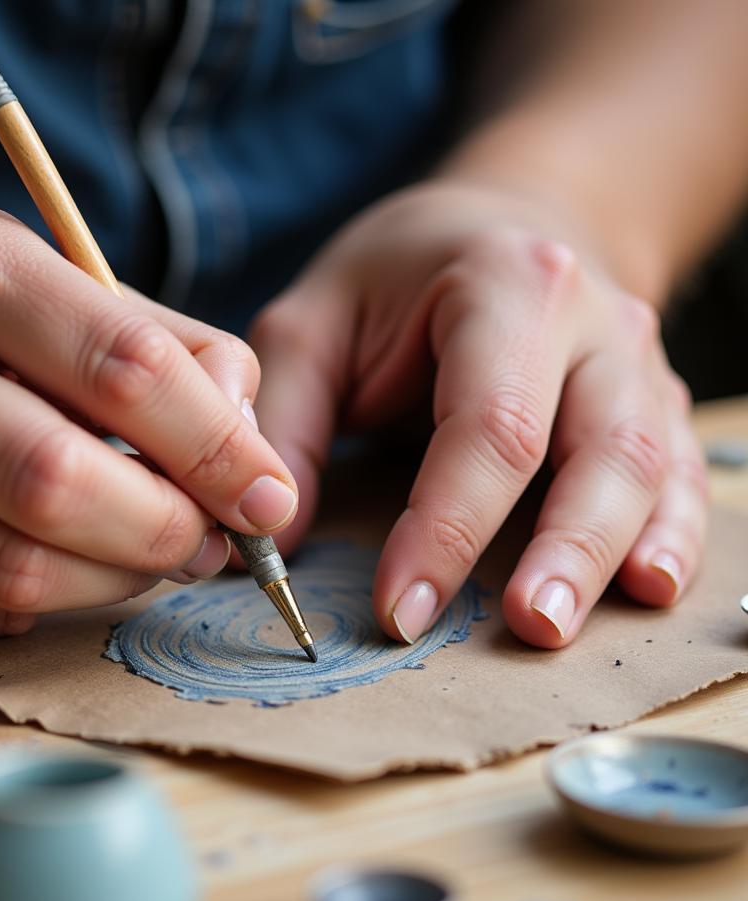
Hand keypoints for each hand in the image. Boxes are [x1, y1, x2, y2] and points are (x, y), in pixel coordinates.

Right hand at [0, 202, 296, 634]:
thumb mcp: (41, 277)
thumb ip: (164, 348)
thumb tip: (253, 451)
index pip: (124, 369)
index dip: (220, 448)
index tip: (269, 496)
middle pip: (62, 484)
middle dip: (168, 531)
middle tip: (208, 540)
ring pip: (15, 568)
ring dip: (114, 579)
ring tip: (147, 555)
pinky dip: (40, 600)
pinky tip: (53, 563)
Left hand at [251, 181, 705, 647]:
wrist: (501, 223)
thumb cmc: (398, 277)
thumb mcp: (315, 320)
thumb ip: (284, 421)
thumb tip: (271, 542)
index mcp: (507, 286)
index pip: (489, 425)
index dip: (446, 527)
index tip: (400, 610)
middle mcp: (594, 321)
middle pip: (599, 448)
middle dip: (563, 548)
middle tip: (527, 629)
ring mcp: (637, 361)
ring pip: (650, 468)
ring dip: (613, 554)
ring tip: (568, 626)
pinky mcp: (654, 400)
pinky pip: (679, 473)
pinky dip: (673, 534)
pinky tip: (651, 585)